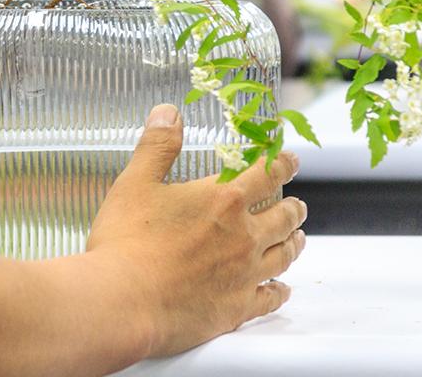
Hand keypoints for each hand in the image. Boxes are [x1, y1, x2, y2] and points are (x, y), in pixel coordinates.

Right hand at [87, 104, 305, 357]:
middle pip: (284, 216)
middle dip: (293, 207)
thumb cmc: (126, 241)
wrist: (124, 300)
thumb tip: (169, 113)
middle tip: (297, 204)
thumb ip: (157, 146)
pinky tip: (281, 289)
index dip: (282, 163)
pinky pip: (271, 298)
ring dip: (294, 243)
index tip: (290, 158)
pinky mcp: (237, 308)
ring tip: (297, 238)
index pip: (266, 174)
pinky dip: (281, 291)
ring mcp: (244, 275)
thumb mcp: (135, 182)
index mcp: (223, 199)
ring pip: (284, 255)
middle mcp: (244, 236)